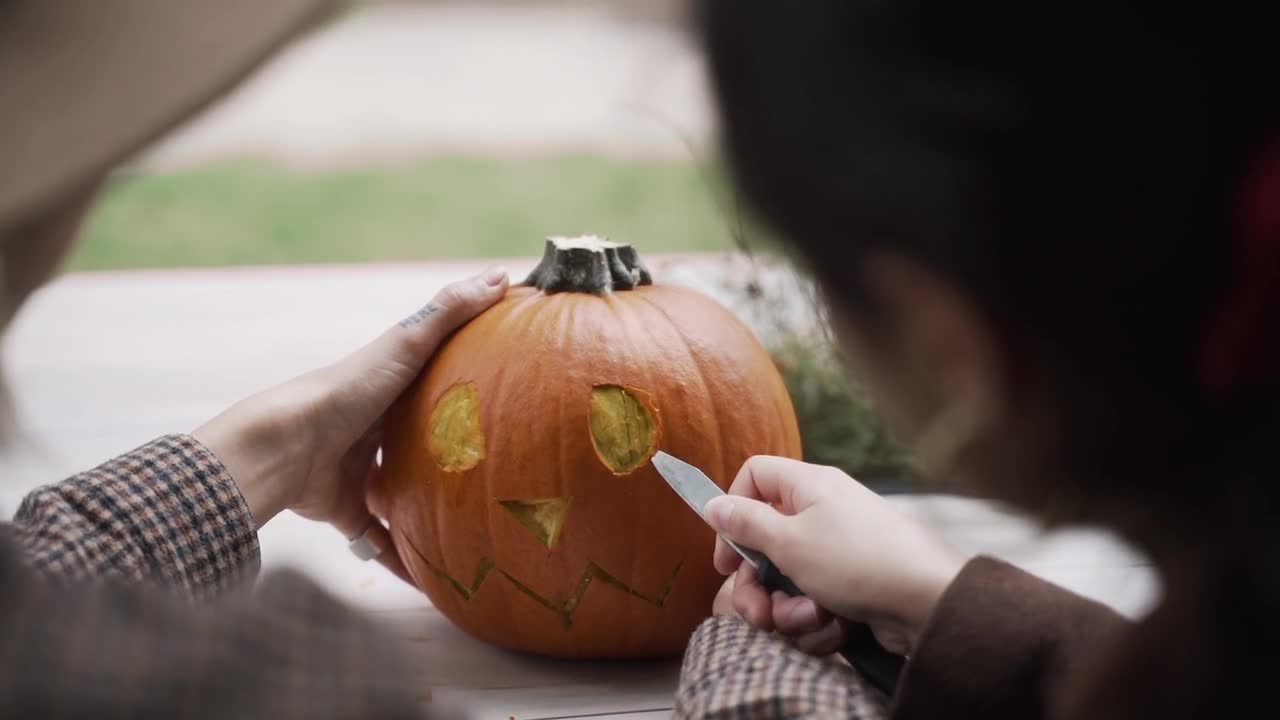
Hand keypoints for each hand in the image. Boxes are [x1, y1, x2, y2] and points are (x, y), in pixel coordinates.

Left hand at [192, 267, 509, 582]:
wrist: (287, 446)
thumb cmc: (348, 389)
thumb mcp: (406, 344)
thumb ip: (450, 311)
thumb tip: (499, 274)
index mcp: (390, 389)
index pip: (434, 386)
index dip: (465, 390)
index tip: (506, 402)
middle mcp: (375, 429)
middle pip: (418, 444)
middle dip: (449, 460)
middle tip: (497, 476)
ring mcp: (359, 470)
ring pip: (400, 492)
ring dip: (427, 511)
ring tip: (472, 529)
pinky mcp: (345, 508)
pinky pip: (378, 537)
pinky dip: (400, 557)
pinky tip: (432, 578)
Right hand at [705, 456, 966, 655]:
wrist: (929, 602)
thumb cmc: (858, 561)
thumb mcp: (789, 541)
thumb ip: (746, 523)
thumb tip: (713, 503)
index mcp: (808, 486)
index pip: (754, 476)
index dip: (732, 511)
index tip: (727, 556)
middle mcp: (824, 511)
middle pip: (765, 540)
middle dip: (757, 584)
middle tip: (757, 611)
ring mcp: (840, 549)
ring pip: (788, 578)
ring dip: (788, 607)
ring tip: (808, 618)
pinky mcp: (854, 583)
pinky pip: (815, 598)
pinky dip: (817, 617)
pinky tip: (833, 626)